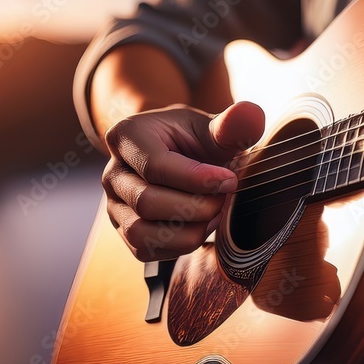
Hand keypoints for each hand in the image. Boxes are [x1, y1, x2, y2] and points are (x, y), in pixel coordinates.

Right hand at [102, 101, 264, 260]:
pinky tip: (200, 226)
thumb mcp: (214, 128)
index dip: (197, 180)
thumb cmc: (197, 141)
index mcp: (127, 136)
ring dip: (187, 231)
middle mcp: (112, 172)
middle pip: (147, 202)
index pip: (155, 166)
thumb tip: (251, 114)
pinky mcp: (124, 230)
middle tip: (224, 198)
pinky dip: (178, 245)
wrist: (184, 159)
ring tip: (213, 215)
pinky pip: (145, 250)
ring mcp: (114, 204)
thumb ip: (232, 124)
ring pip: (141, 232)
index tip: (230, 180)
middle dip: (196, 207)